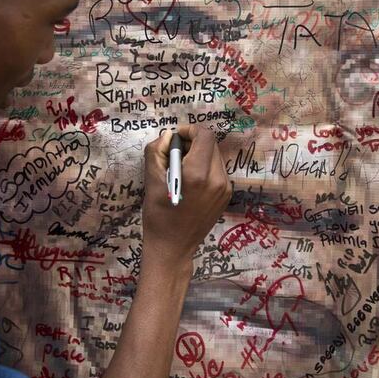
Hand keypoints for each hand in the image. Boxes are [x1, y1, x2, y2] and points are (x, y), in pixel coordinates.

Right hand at [141, 125, 231, 271]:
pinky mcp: (226, 196)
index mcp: (198, 174)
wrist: (172, 247)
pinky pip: (217, 171)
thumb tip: (168, 136)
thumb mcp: (151, 180)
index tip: (176, 138)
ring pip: (215, 157)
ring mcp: (225, 188)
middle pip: (211, 145)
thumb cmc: (158, 215)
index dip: (190, 130)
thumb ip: (157, 151)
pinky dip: (205, 168)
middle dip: (193, 143)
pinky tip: (191, 183)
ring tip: (182, 170)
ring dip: (199, 155)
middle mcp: (217, 179)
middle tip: (175, 154)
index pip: (205, 135)